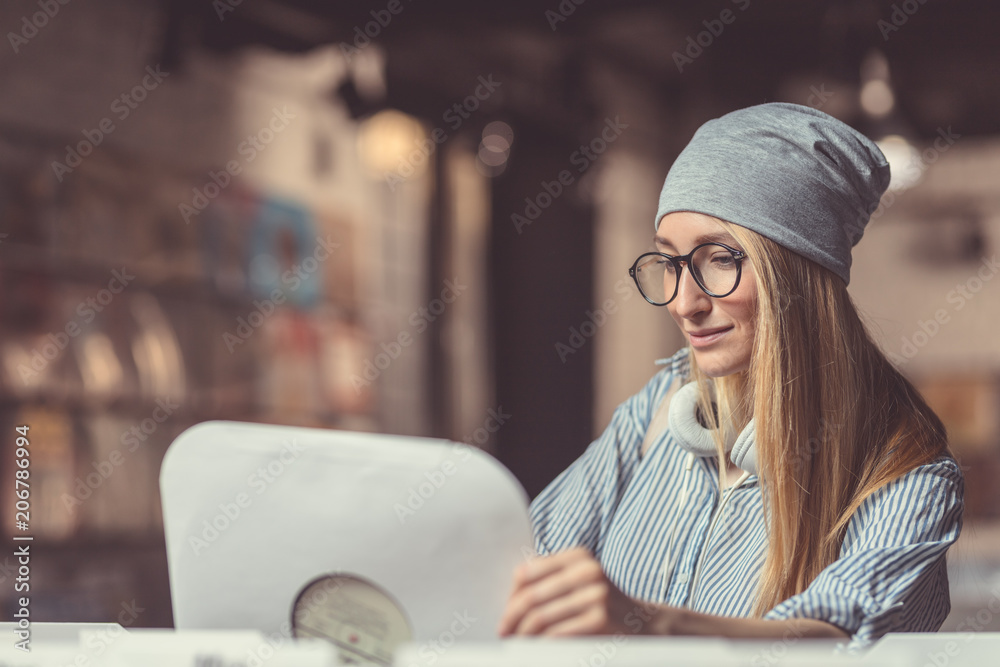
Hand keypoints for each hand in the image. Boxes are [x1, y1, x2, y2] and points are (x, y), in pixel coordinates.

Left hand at [497, 547, 646, 636]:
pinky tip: (536, 648)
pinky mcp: (599, 618)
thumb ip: (549, 581)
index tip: (505, 612)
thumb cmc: (599, 603)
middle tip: (503, 631)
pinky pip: (556, 633)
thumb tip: (509, 599)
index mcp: (577, 556)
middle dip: (511, 617)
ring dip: (523, 634)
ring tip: (516, 642)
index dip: (511, 596)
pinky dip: (541, 643)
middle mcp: (587, 570)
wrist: (642, 622)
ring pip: (540, 617)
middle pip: (531, 596)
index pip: (528, 573)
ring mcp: (596, 594)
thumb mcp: (578, 582)